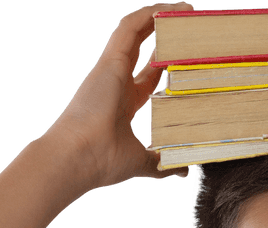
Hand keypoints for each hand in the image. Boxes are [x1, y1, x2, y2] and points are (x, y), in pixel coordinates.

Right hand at [42, 2, 193, 192]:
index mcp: (123, 102)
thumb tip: (180, 171)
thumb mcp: (141, 161)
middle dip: (165, 36)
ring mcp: (112, 68)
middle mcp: (116, 81)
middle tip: (189, 27)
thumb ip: (161, 163)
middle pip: (142, 49)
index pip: (148, 77)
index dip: (165, 67)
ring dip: (159, 16)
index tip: (184, 60)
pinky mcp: (111, 59)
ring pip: (135, 30)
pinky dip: (150, 13)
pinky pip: (130, 26)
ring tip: (185, 9)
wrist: (78, 157)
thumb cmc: (102, 160)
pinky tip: (171, 7)